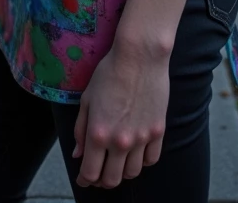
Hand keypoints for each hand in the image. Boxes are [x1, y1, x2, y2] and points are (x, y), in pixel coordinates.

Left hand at [72, 44, 168, 187]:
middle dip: (102, 180)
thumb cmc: (109, 72)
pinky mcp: (158, 131)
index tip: (83, 178)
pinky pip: (150, 160)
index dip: (84, 180)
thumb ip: (81, 129)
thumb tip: (78, 154)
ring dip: (122, 172)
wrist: (140, 56)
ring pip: (132, 173)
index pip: (90, 173)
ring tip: (117, 162)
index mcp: (99, 134)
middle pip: (112, 180)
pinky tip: (136, 153)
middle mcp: (120, 142)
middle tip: (99, 172)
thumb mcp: (87, 99)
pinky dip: (142, 161)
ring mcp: (142, 138)